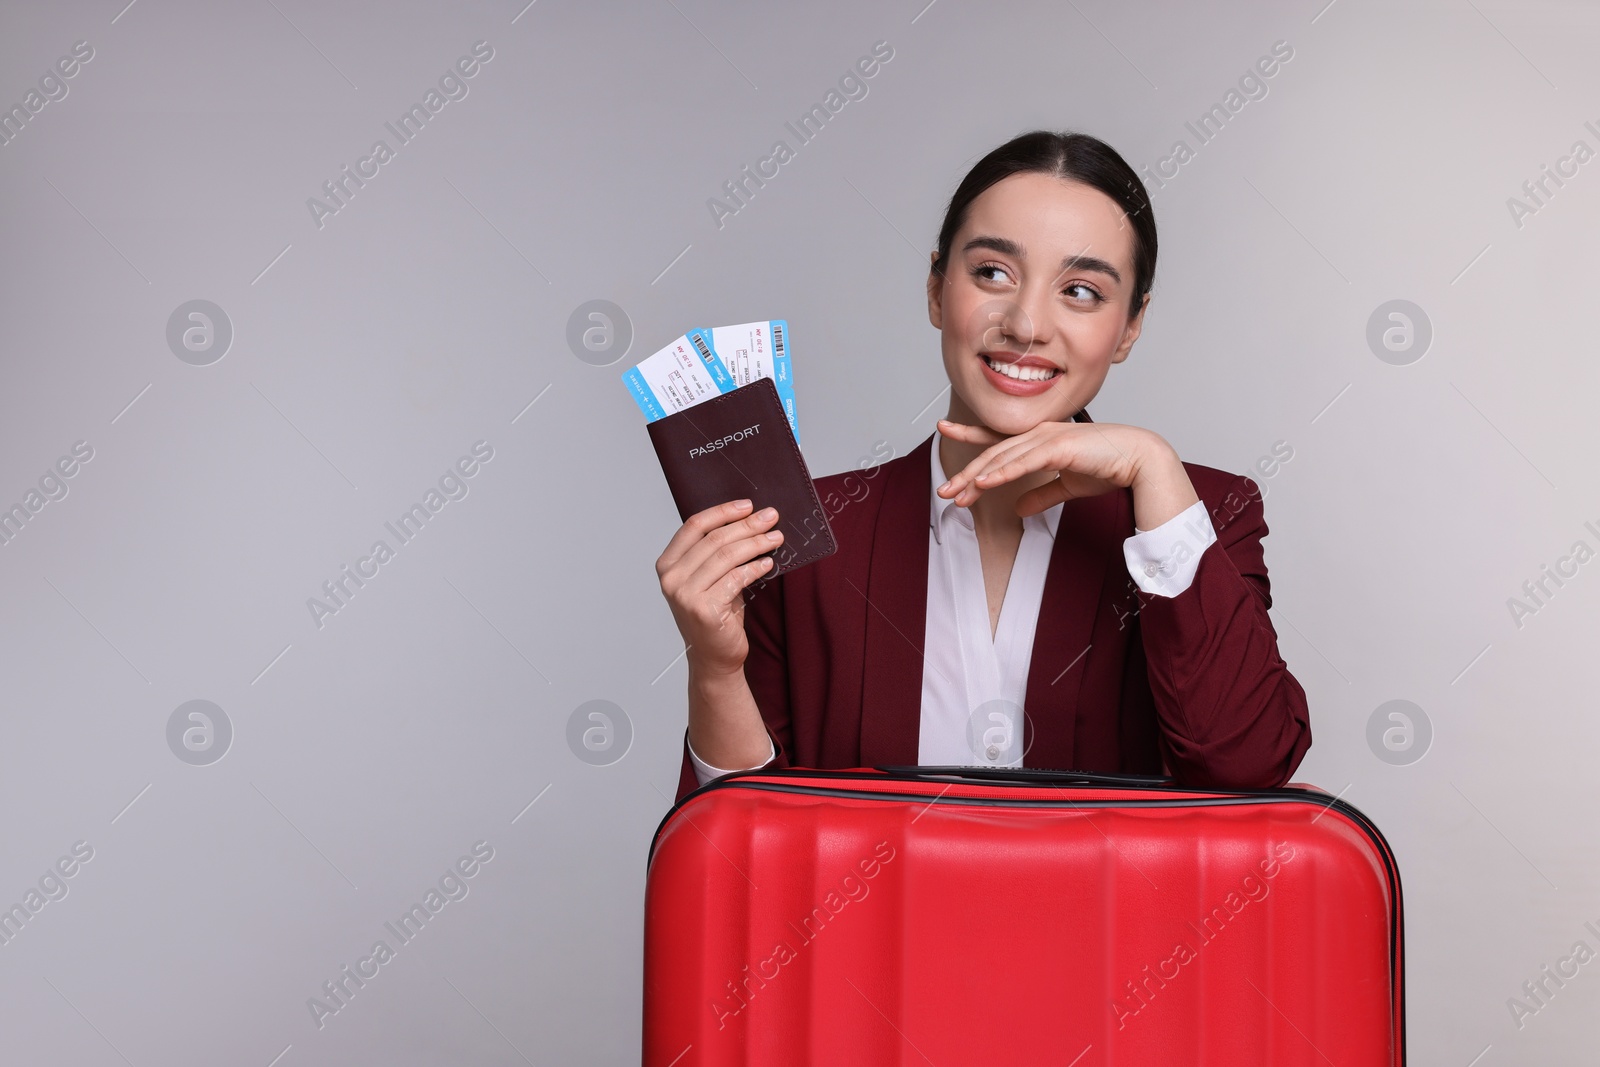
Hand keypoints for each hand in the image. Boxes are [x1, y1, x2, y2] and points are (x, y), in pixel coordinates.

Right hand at [655, 499, 782, 675]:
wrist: (714, 657)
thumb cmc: (715, 614)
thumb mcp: (708, 578)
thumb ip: (716, 552)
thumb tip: (749, 519)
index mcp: (668, 564)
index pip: (694, 526)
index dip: (722, 511)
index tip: (747, 505)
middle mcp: (671, 578)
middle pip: (714, 539)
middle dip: (747, 525)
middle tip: (771, 517)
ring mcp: (685, 595)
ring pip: (727, 556)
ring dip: (756, 543)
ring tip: (776, 537)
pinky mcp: (704, 610)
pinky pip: (736, 578)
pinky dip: (756, 567)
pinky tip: (769, 562)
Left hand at [936, 418, 1198, 528]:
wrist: (1140, 461)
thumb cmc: (1108, 468)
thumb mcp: (1066, 486)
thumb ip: (1041, 494)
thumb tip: (1018, 509)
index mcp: (1041, 439)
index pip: (998, 439)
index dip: (970, 434)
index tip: (945, 429)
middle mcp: (1040, 433)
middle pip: (994, 453)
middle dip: (966, 473)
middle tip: (944, 491)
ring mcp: (1049, 437)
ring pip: (1003, 459)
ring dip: (977, 478)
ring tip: (956, 495)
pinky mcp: (1059, 446)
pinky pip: (1023, 461)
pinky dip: (1001, 472)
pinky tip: (983, 483)